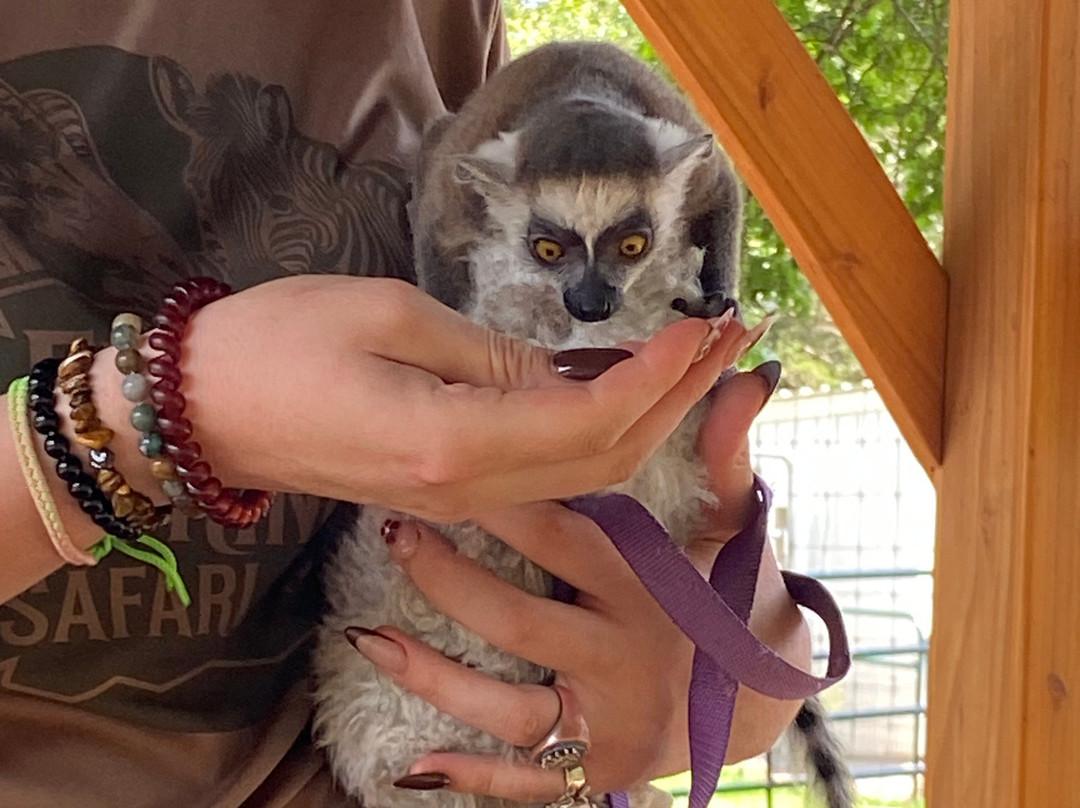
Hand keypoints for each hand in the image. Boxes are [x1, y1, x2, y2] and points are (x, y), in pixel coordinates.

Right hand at [89, 275, 761, 520]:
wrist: (203, 412)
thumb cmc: (276, 343)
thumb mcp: (387, 314)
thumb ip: (486, 352)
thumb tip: (562, 372)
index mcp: (451, 443)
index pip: (589, 421)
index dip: (658, 376)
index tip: (704, 326)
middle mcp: (468, 489)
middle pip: (603, 458)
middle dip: (675, 397)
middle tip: (729, 337)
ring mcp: (458, 501)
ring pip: (582, 473)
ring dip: (647, 417)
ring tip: (695, 359)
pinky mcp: (449, 492)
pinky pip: (544, 472)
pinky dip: (597, 433)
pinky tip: (622, 389)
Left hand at [344, 361, 808, 801]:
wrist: (762, 700)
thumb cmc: (734, 598)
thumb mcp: (735, 526)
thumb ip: (725, 454)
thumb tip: (742, 379)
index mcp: (648, 588)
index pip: (563, 538)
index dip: (499, 504)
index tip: (445, 469)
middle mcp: (623, 656)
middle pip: (517, 619)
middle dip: (447, 578)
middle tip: (393, 531)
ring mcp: (607, 721)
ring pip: (506, 705)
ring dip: (433, 673)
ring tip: (368, 633)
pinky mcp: (597, 769)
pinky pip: (526, 780)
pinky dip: (471, 775)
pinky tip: (414, 763)